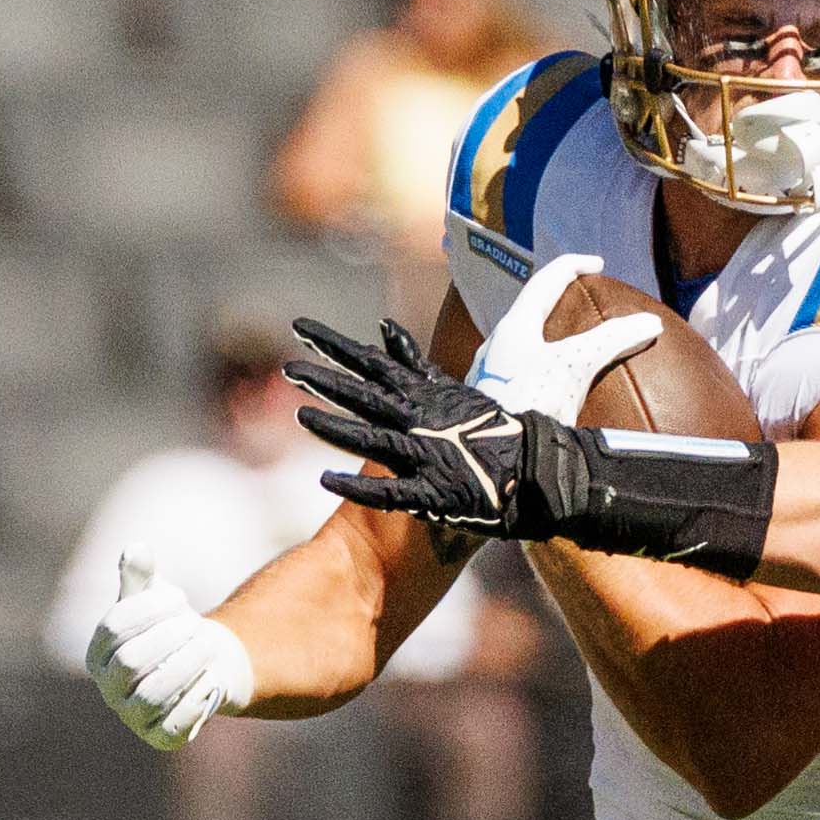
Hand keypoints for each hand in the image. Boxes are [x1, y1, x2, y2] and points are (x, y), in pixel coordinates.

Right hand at [86, 553, 255, 748]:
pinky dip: (195, 696)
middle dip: (167, 638)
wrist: (205, 666)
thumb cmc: (171, 627)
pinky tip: (210, 676)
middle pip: (130, 661)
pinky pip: (176, 722)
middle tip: (195, 623)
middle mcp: (108, 687)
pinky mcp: (161, 737)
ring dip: (183, 665)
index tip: (180, 596)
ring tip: (207, 644)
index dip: (148, 608)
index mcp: (99, 652)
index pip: (114, 627)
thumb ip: (141, 575)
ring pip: (152, 694)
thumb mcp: (155, 597)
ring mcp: (132, 716)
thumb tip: (136, 548)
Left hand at [287, 312, 525, 529]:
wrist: (530, 470)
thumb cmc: (488, 428)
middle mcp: (418, 420)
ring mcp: (423, 456)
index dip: (333, 345)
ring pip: (369, 437)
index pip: (369, 363)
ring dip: (334, 427)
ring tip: (299, 415)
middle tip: (289, 370)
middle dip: (324, 382)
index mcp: (421, 395)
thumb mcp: (448, 385)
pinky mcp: (430, 492)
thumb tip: (382, 326)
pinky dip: (357, 485)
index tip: (300, 328)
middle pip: (363, 396)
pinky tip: (326, 479)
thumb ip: (411, 361)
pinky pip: (387, 490)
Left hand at [467, 254, 663, 426]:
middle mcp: (496, 347)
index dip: (573, 266)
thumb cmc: (529, 400)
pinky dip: (543, 372)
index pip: (545, 281)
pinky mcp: (493, 405)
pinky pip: (520, 377)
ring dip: (547, 340)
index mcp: (513, 326)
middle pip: (529, 313)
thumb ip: (612, 340)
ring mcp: (490, 377)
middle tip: (582, 303)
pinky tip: (555, 392)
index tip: (597, 264)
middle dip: (556, 304)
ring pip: (521, 346)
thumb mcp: (576, 365)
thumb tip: (651, 322)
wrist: (493, 456)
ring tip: (571, 348)